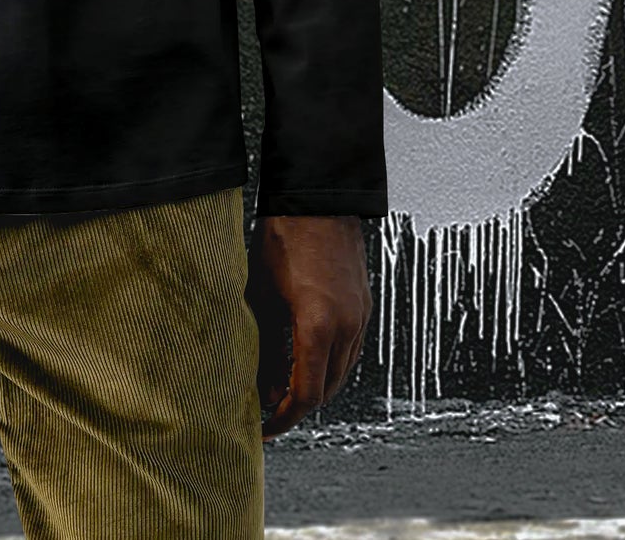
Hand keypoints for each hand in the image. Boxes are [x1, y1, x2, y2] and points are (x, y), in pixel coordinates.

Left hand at [246, 214, 369, 439]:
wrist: (317, 197)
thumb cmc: (283, 236)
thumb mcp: (261, 291)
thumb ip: (262, 340)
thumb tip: (260, 380)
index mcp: (318, 325)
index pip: (306, 394)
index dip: (284, 417)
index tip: (264, 427)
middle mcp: (347, 326)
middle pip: (327, 390)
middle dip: (297, 405)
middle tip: (268, 408)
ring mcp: (360, 316)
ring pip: (342, 372)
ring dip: (315, 385)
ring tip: (282, 384)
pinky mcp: (364, 304)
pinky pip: (349, 349)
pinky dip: (328, 362)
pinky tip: (305, 357)